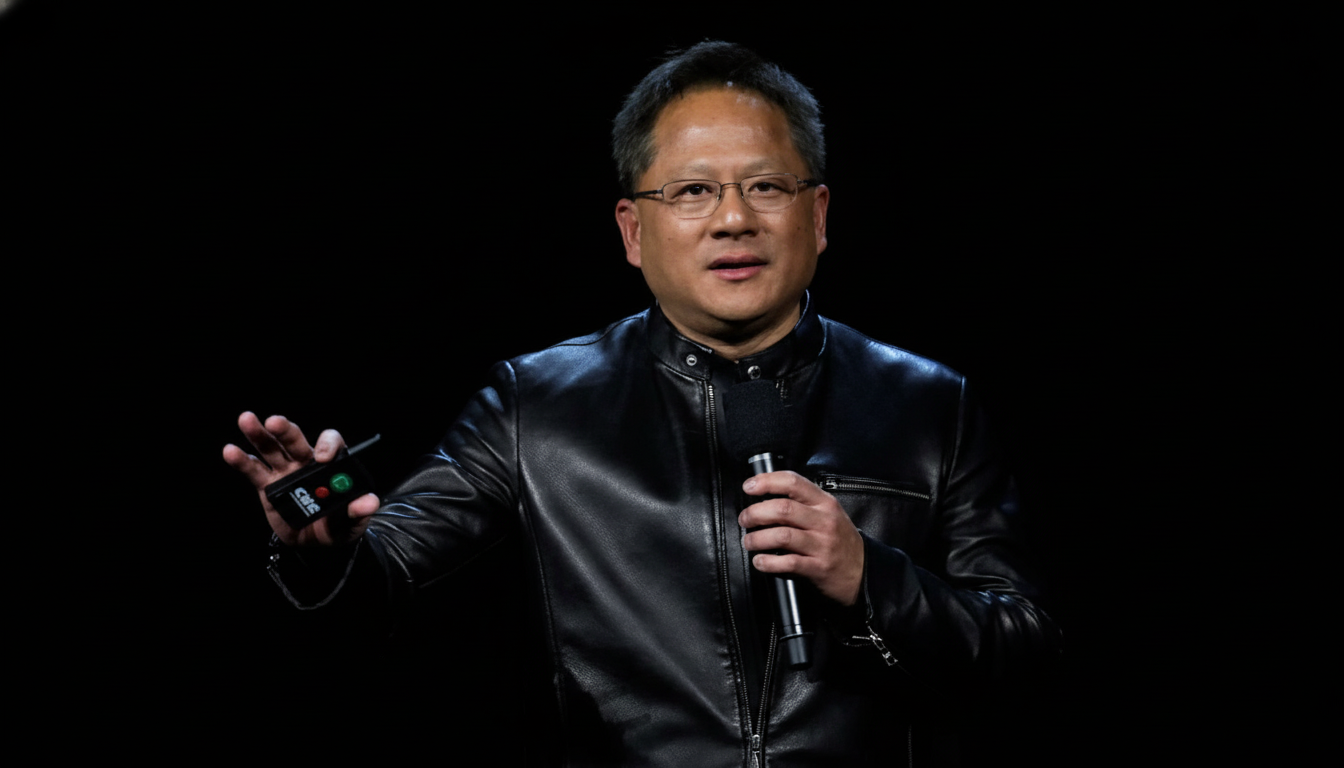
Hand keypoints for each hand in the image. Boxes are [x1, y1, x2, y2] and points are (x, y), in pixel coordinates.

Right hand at [222, 411, 378, 546]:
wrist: (315, 545)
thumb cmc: (338, 527)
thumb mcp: (351, 523)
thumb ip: (358, 512)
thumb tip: (370, 502)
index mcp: (332, 466)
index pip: (331, 444)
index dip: (326, 445)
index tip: (321, 458)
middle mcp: (306, 463)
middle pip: (296, 441)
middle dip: (285, 430)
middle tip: (274, 421)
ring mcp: (285, 472)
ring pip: (272, 449)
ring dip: (259, 434)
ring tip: (247, 420)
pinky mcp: (267, 486)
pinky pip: (254, 471)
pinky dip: (242, 460)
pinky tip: (230, 451)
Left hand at [739, 471, 864, 606]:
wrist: (864, 571)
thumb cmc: (840, 541)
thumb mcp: (828, 513)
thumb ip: (803, 503)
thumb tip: (765, 497)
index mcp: (825, 502)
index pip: (793, 482)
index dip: (767, 481)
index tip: (749, 487)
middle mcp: (824, 521)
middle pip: (783, 509)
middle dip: (755, 513)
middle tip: (745, 519)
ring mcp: (822, 544)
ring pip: (782, 535)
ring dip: (758, 538)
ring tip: (749, 541)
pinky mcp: (819, 567)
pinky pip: (788, 562)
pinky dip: (768, 562)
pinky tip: (760, 561)